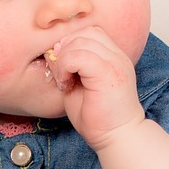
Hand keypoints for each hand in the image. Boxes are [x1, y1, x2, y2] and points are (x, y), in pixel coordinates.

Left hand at [47, 26, 143, 148]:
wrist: (117, 137)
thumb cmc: (97, 117)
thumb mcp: (78, 85)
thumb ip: (69, 65)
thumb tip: (51, 51)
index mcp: (112, 56)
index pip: (89, 31)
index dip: (70, 44)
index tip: (63, 68)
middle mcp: (116, 55)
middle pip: (83, 32)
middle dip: (64, 49)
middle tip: (61, 74)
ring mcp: (115, 62)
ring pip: (79, 40)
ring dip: (63, 59)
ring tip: (64, 80)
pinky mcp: (108, 72)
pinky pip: (78, 55)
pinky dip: (65, 66)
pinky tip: (66, 84)